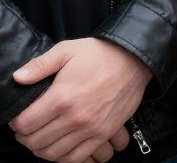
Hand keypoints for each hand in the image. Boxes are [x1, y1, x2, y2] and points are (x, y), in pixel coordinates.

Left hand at [9, 38, 150, 162]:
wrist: (135, 59)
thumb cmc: (100, 54)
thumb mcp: (68, 50)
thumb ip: (40, 64)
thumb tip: (17, 78)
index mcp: (62, 97)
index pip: (24, 124)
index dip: (16, 122)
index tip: (20, 116)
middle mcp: (74, 117)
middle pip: (35, 142)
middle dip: (26, 137)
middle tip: (29, 127)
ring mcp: (90, 129)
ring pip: (52, 153)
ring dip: (41, 148)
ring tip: (42, 137)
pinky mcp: (103, 134)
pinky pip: (75, 158)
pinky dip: (62, 158)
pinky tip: (59, 147)